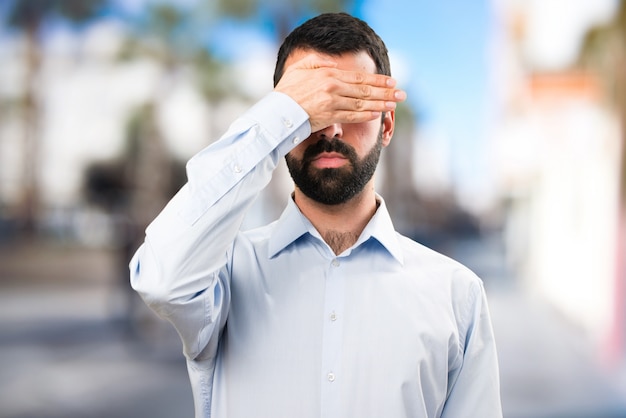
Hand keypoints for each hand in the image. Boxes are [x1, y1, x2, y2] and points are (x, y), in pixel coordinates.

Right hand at [274, 53, 405, 132]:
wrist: (277, 110)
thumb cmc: (287, 90)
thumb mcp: (300, 68)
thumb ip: (319, 62)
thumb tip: (334, 62)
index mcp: (329, 74)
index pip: (360, 78)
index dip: (378, 81)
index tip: (392, 82)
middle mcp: (333, 88)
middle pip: (365, 91)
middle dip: (386, 92)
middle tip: (402, 94)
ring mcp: (332, 103)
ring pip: (362, 104)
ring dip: (380, 104)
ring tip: (394, 104)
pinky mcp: (329, 117)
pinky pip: (352, 117)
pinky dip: (366, 116)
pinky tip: (378, 114)